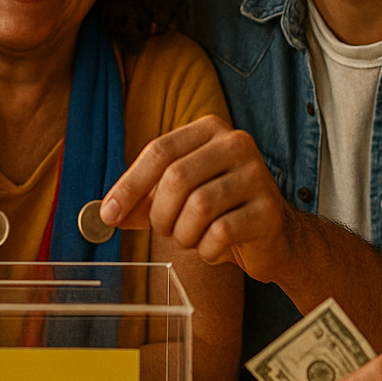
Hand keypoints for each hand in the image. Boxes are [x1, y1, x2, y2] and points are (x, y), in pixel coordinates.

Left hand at [98, 116, 289, 278]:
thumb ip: (144, 200)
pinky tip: (214, 248)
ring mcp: (257, 176)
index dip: (129, 185)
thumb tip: (107, 212)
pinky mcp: (268, 211)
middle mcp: (237, 144)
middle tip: (165, 230)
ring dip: (184, 234)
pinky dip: (207, 249)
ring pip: (198, 207)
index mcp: (210, 131)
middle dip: (161, 214)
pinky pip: (221, 234)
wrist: (274, 237)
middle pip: (177, 178)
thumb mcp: (178, 198)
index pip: (159, 150)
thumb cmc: (220, 211)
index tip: (109, 214)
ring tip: (192, 238)